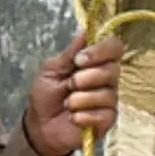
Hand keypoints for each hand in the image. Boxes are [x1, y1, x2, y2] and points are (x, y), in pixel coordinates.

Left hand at [18, 33, 119, 155]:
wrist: (40, 125)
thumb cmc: (47, 95)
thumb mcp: (52, 69)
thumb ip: (70, 53)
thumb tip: (86, 30)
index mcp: (96, 62)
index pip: (114, 47)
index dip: (100, 51)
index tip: (79, 59)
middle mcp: (107, 80)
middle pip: (113, 70)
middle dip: (85, 77)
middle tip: (69, 84)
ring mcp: (109, 101)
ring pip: (107, 94)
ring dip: (80, 99)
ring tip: (68, 104)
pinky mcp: (107, 121)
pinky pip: (104, 114)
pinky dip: (84, 116)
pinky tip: (73, 118)